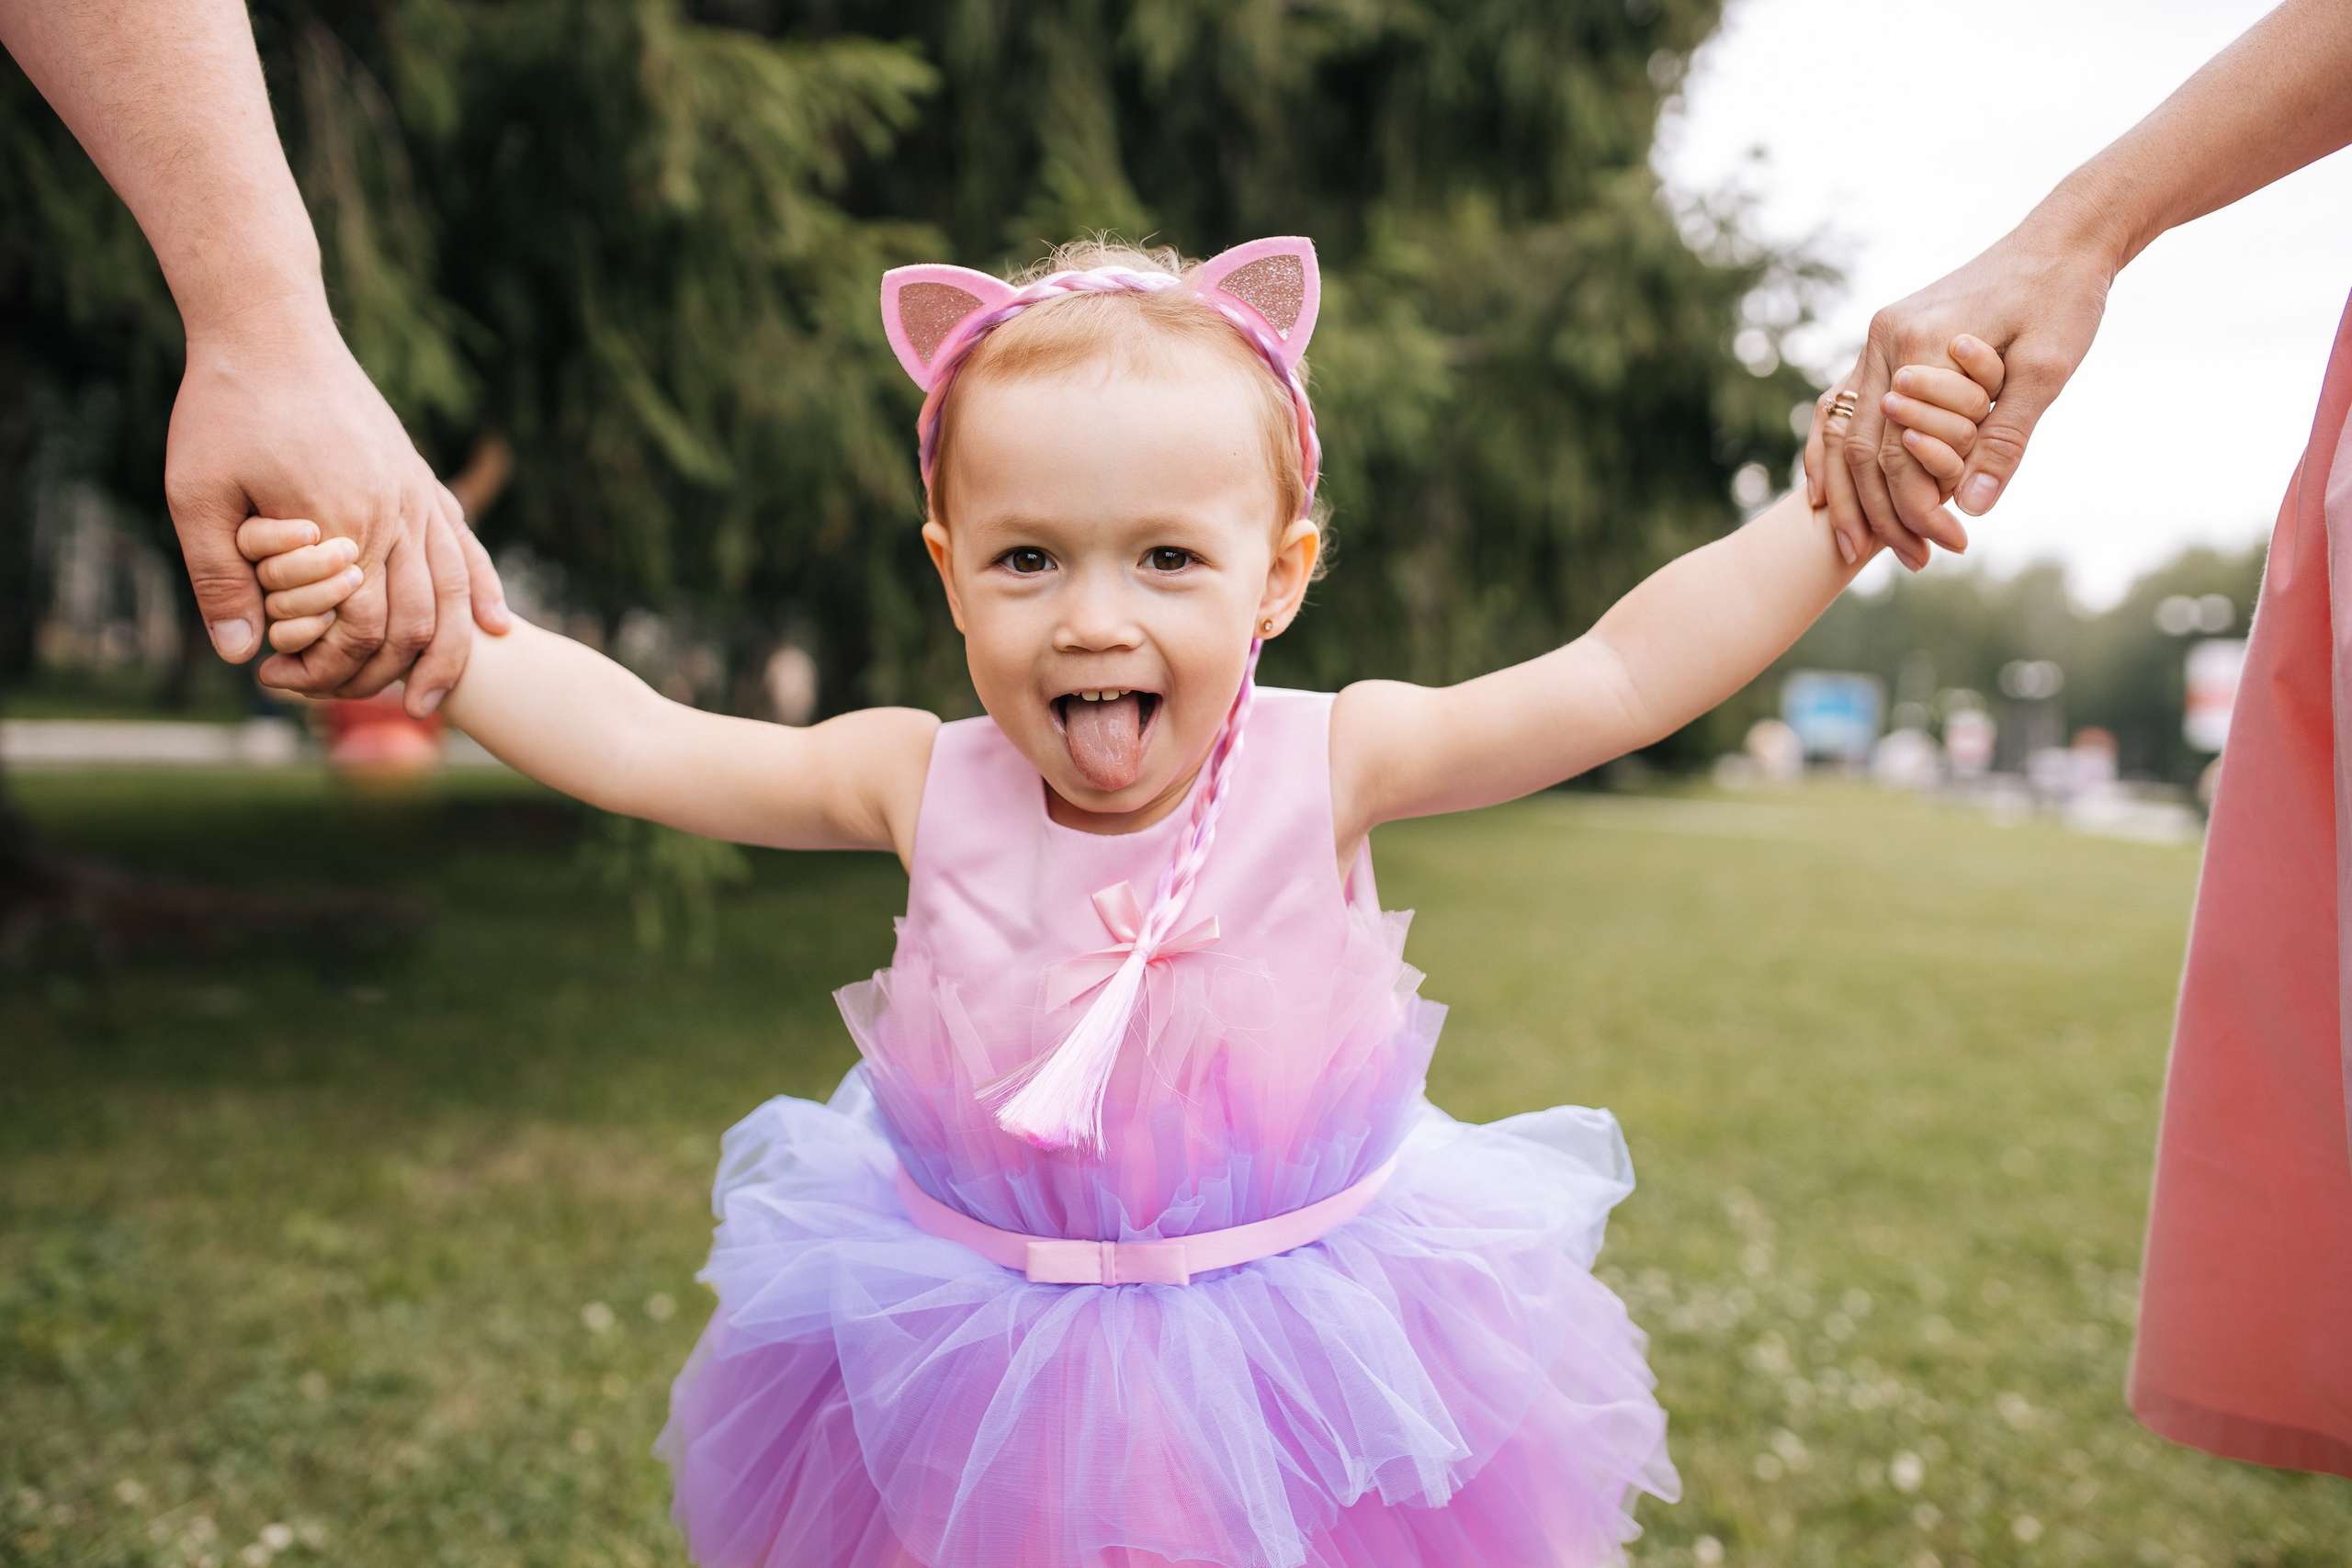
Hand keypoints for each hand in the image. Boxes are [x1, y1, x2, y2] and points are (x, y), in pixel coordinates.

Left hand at [165, 308, 510, 715]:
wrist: (269, 326)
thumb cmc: (224, 406)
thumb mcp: (195, 494)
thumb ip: (218, 577)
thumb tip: (241, 658)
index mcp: (344, 523)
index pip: (360, 629)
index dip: (326, 670)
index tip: (278, 683)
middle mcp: (396, 513)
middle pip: (417, 622)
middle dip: (387, 676)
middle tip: (344, 701)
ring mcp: (416, 495)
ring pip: (455, 592)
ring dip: (451, 654)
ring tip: (433, 700)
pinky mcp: (419, 478)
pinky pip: (466, 546)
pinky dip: (482, 591)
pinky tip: (494, 625)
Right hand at [1802, 209, 2118, 568]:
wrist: (2062, 239)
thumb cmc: (2063, 298)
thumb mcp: (2049, 369)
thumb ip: (2007, 436)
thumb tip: (1974, 507)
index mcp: (1920, 342)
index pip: (1903, 450)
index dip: (1921, 507)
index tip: (1952, 546)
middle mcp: (1884, 340)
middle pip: (1862, 449)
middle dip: (1879, 514)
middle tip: (1910, 561)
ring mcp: (1876, 339)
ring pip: (1841, 432)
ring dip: (1848, 495)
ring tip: (1856, 548)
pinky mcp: (1885, 342)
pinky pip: (1840, 408)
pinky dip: (1831, 455)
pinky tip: (1826, 494)